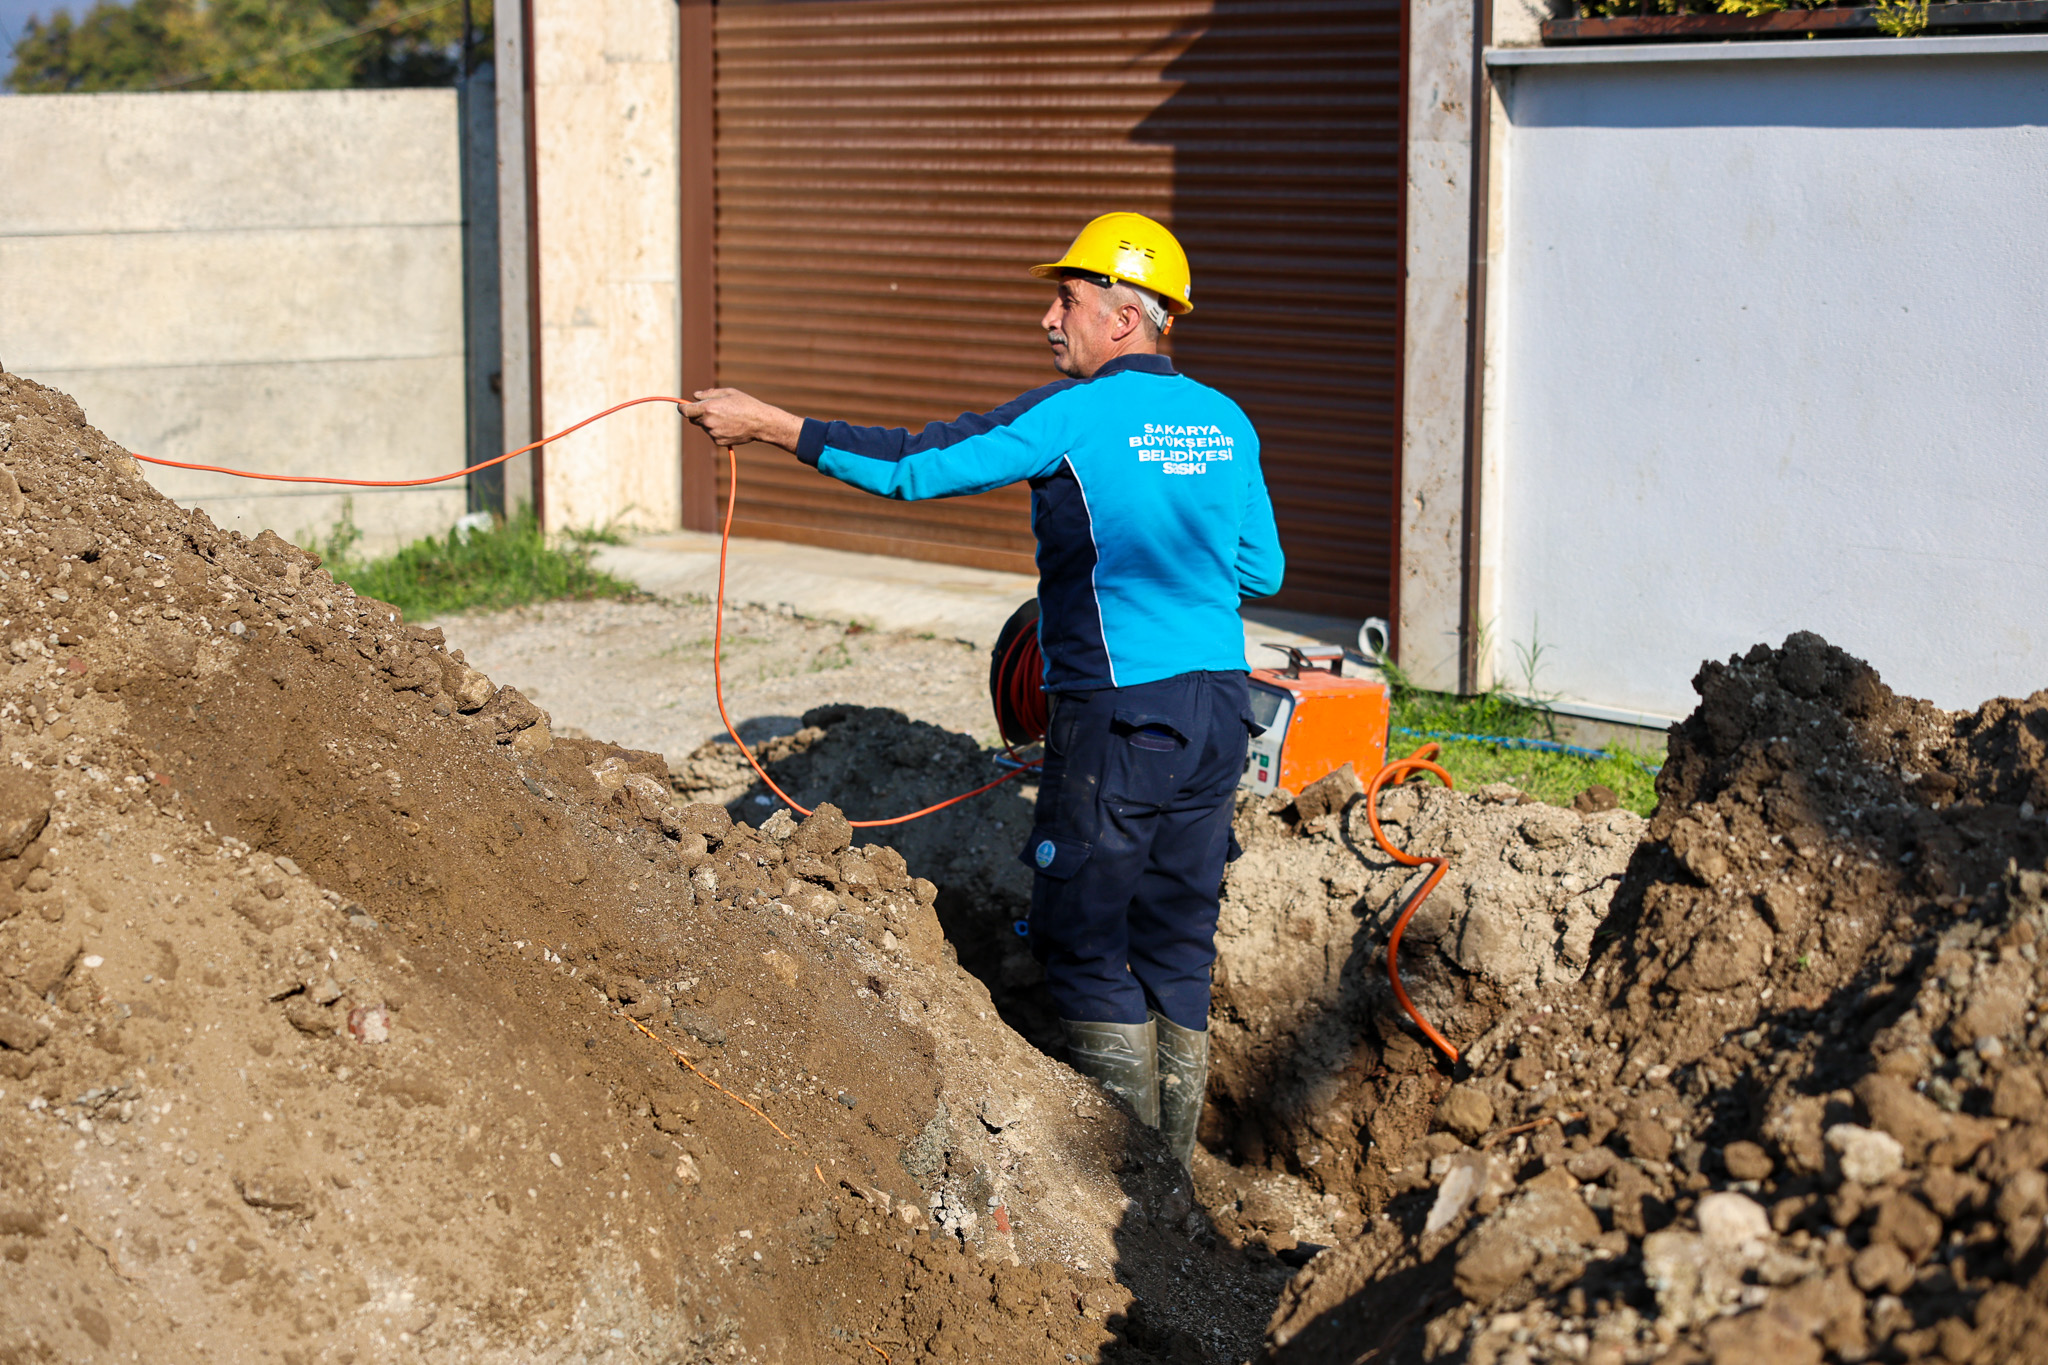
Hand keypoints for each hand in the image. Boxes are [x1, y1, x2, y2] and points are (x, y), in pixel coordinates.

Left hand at [678, 388, 802, 451]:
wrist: (760, 423)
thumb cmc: (746, 404)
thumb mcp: (728, 393)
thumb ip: (709, 394)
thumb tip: (694, 396)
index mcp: (708, 408)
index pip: (685, 410)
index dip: (682, 407)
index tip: (682, 406)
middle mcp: (708, 422)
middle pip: (693, 419)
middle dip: (698, 414)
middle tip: (713, 409)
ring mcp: (713, 433)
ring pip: (704, 427)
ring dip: (709, 422)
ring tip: (727, 417)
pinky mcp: (719, 441)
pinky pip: (712, 434)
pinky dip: (717, 430)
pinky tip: (730, 425)